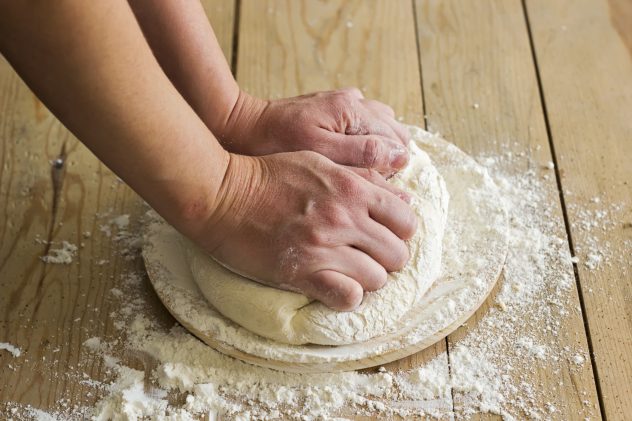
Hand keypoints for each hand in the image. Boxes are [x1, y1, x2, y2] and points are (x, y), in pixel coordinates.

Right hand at [191, 151, 416, 310]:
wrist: (222, 194)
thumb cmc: (269, 175)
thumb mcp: (320, 162)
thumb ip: (363, 178)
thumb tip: (403, 197)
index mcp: (352, 189)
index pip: (406, 221)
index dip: (399, 232)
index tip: (383, 235)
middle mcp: (344, 218)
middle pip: (397, 255)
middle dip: (386, 259)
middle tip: (367, 257)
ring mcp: (324, 247)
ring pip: (377, 279)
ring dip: (366, 278)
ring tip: (348, 272)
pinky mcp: (302, 272)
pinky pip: (347, 298)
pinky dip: (346, 296)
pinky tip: (334, 287)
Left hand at [217, 88, 410, 173]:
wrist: (241, 126)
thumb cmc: (276, 143)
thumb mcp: (320, 153)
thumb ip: (362, 154)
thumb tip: (401, 156)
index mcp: (352, 109)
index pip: (394, 140)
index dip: (393, 168)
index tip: (384, 191)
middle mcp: (353, 100)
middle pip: (392, 131)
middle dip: (389, 158)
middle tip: (373, 185)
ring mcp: (342, 101)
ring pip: (379, 125)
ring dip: (378, 148)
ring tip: (362, 173)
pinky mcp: (331, 107)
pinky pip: (360, 121)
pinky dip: (363, 138)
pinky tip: (349, 155)